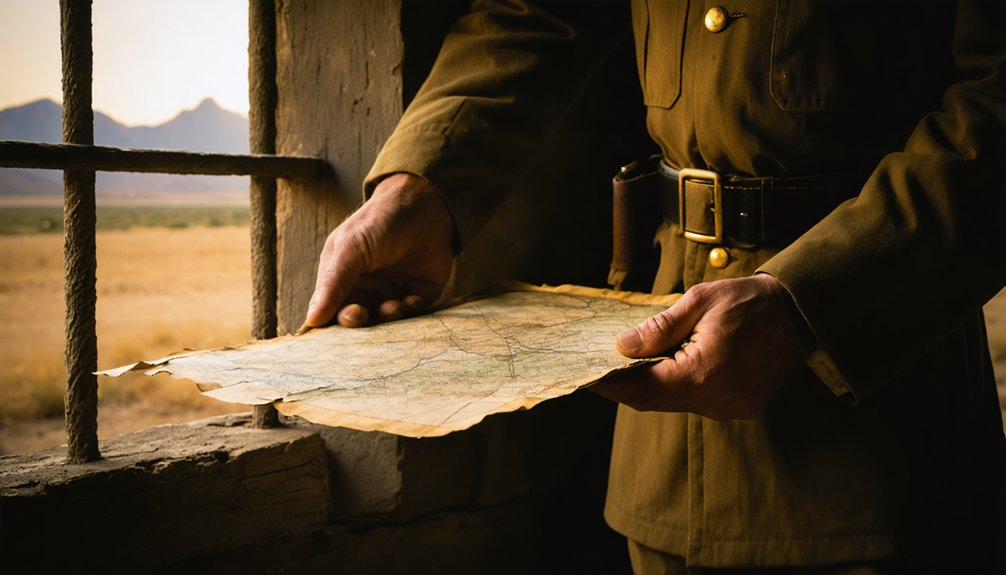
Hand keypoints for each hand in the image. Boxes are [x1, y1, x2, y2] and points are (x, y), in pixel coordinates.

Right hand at [303, 172, 454, 328]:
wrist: (427, 205)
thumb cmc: (381, 221)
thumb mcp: (351, 247)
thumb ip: (333, 282)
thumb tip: (311, 319)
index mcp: (341, 276)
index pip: (330, 309)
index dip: (335, 320)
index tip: (347, 316)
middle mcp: (365, 287)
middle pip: (357, 320)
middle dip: (361, 321)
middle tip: (364, 314)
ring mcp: (391, 292)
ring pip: (385, 321)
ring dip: (388, 318)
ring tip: (394, 304)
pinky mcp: (417, 294)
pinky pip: (412, 315)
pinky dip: (411, 311)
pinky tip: (413, 298)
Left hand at [591, 275, 814, 419]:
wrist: (799, 312)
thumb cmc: (749, 301)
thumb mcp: (699, 302)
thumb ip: (659, 328)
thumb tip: (622, 347)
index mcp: (706, 373)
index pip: (644, 389)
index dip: (612, 385)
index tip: (588, 376)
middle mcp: (719, 399)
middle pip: (656, 400)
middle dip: (627, 384)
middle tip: (601, 368)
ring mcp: (732, 407)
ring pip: (675, 403)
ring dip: (653, 385)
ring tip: (633, 362)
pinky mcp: (742, 408)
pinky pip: (697, 402)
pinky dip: (678, 386)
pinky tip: (670, 366)